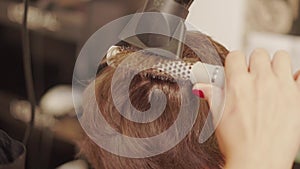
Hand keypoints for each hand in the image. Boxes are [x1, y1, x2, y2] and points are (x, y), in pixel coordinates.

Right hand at [193, 49, 299, 168]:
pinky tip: (290, 85)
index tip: (237, 69)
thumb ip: (211, 95)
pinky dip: (296, 76)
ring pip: (281, 57)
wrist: (258, 161)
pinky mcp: (298, 96)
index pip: (236, 55)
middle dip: (255, 62)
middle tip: (254, 76)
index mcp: (237, 84)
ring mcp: (281, 87)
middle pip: (259, 53)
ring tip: (272, 77)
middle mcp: (259, 81)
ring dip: (276, 64)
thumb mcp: (218, 116)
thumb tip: (200, 86)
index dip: (235, 62)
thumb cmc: (238, 142)